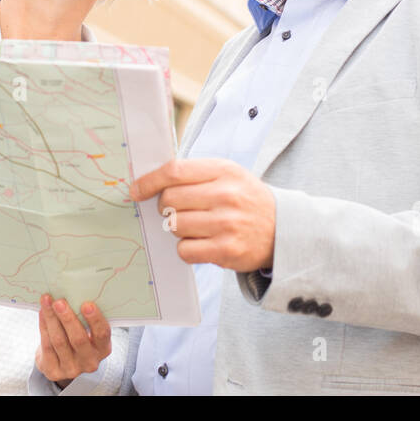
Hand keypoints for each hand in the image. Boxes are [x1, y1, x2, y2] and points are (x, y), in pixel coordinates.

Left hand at [35, 295, 111, 387]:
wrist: (61, 363)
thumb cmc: (78, 338)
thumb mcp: (89, 331)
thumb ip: (86, 318)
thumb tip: (75, 292)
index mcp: (103, 349)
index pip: (102, 334)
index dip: (95, 320)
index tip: (86, 304)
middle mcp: (89, 362)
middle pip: (78, 339)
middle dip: (68, 318)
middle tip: (59, 302)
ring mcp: (71, 369)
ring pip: (59, 341)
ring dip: (51, 319)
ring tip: (47, 302)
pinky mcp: (54, 371)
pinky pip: (47, 346)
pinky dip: (44, 326)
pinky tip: (42, 313)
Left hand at [129, 158, 275, 270]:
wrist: (284, 230)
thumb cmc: (246, 200)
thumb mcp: (228, 175)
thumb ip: (195, 174)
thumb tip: (151, 182)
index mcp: (223, 170)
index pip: (174, 171)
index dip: (149, 181)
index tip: (135, 190)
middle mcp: (226, 195)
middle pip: (170, 200)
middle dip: (165, 207)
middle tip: (177, 210)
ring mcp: (227, 223)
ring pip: (175, 226)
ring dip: (177, 228)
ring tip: (197, 227)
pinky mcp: (227, 250)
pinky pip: (185, 250)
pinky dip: (187, 248)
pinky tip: (202, 243)